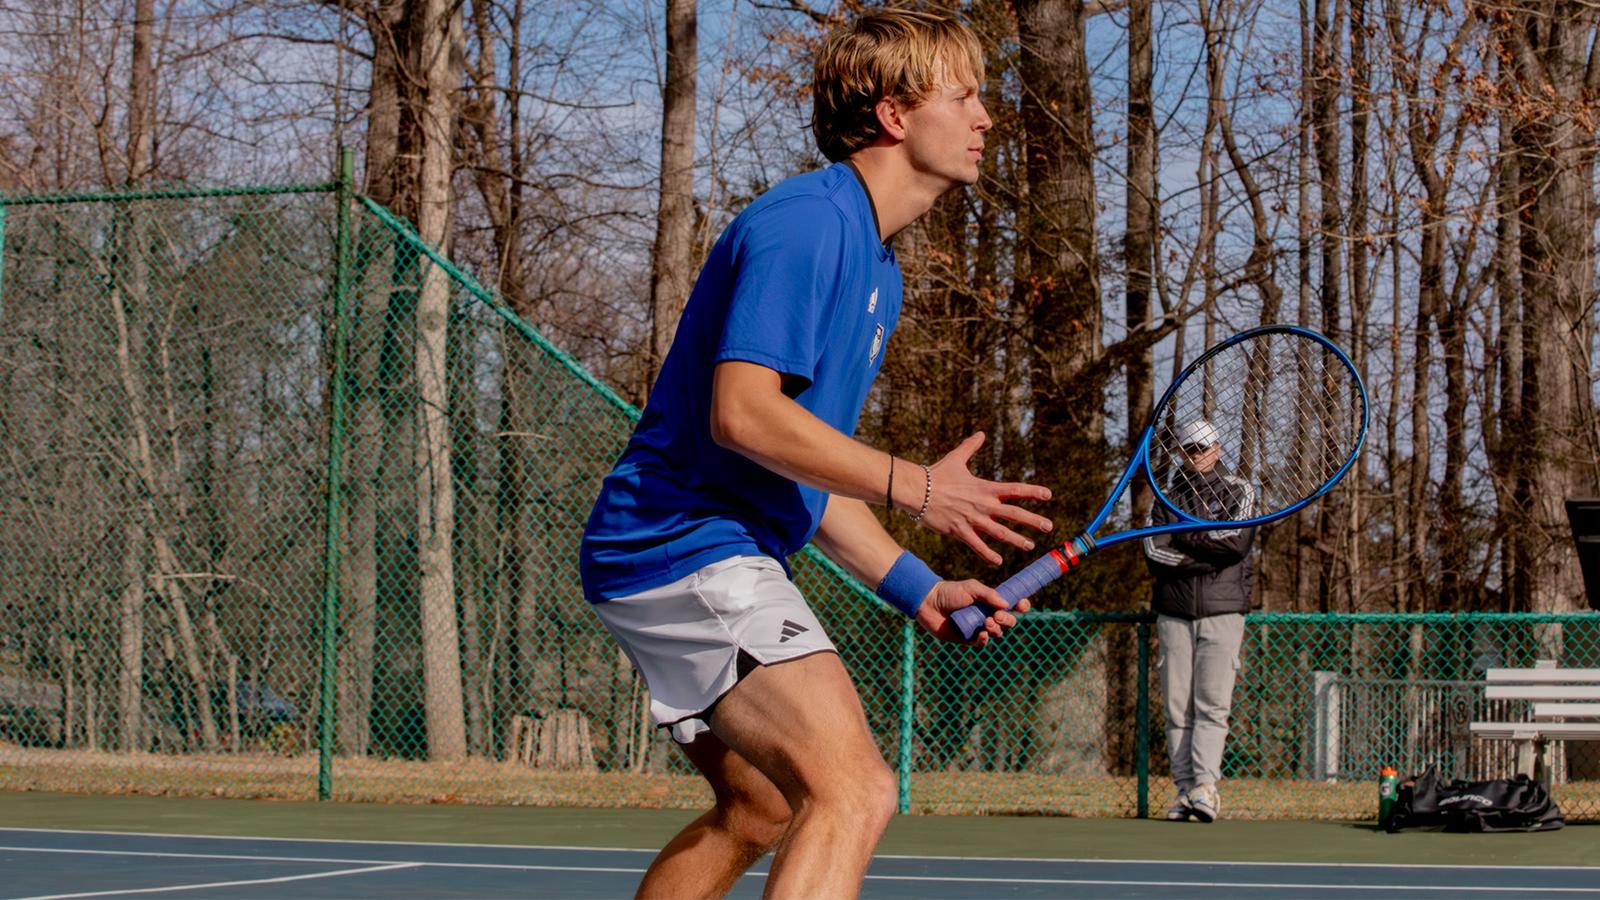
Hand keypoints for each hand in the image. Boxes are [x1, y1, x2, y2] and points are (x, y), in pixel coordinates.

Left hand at [914, 579, 1031, 645]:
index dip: (1021, 606)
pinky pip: (981, 643)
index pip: (1012, 605)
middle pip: (1008, 622)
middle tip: (997, 615)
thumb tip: (1007, 604)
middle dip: (1007, 620)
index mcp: (990, 601)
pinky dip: (984, 639)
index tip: (1022, 605)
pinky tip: (981, 634)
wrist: (928, 602)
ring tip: (986, 622)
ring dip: (996, 629)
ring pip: (997, 633)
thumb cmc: (950, 592)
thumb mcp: (971, 588)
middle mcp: (987, 614)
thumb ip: (989, 594)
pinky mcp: (967, 638)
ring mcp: (978, 627)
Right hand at [917, 432, 1053, 564]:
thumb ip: (970, 447)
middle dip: (1033, 520)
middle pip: (1014, 513)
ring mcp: (972, 519)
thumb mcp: (956, 458)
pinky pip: (977, 545)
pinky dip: (988, 554)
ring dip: (1016, 540)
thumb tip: (980, 433)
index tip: (1048, 495)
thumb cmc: (936, 474)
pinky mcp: (959, 531)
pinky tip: (998, 561)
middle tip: (1049, 526)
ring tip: (1030, 546)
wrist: (916, 490)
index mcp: (985, 488)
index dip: (1032, 492)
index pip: (1014, 489)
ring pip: (1000, 532)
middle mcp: (982, 504)